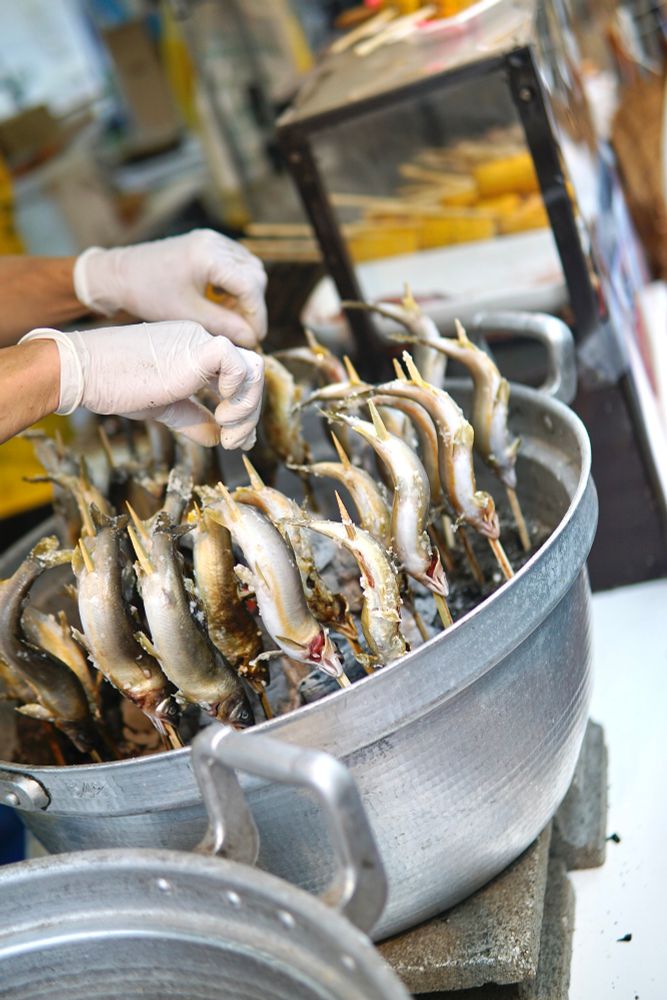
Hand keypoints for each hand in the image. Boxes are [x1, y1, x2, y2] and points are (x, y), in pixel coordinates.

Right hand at [19, 321, 263, 448]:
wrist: (86, 372)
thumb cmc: (116, 385)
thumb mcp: (163, 406)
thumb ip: (192, 417)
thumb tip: (217, 438)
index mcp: (194, 352)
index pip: (236, 376)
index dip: (244, 408)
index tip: (236, 438)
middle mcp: (202, 342)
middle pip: (251, 373)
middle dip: (250, 413)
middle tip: (236, 442)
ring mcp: (202, 342)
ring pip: (253, 368)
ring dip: (248, 407)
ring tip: (229, 433)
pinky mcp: (199, 349)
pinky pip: (239, 365)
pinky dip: (238, 393)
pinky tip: (221, 413)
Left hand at [73, 230, 267, 347]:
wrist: (120, 275)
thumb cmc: (148, 294)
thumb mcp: (188, 315)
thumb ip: (224, 326)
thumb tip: (252, 339)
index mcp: (208, 255)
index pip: (250, 285)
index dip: (257, 315)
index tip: (255, 338)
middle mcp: (214, 241)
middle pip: (254, 275)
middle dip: (253, 305)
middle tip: (243, 330)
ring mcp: (212, 239)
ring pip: (249, 269)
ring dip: (246, 296)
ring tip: (231, 317)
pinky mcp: (208, 244)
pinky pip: (236, 264)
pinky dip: (236, 285)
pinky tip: (223, 303)